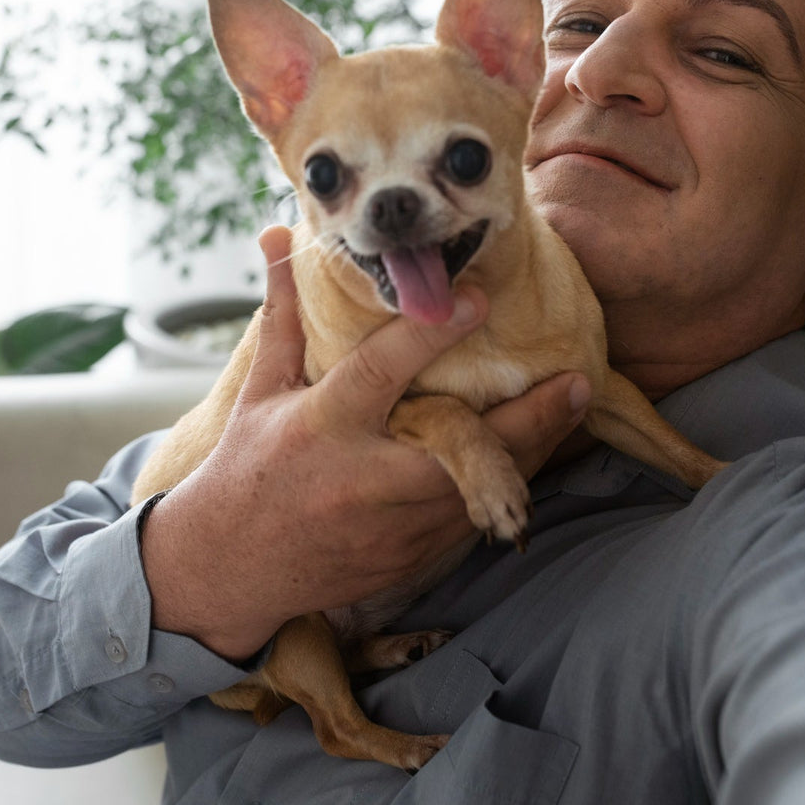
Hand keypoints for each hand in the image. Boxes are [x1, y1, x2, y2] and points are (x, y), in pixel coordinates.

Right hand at [139, 225, 590, 661]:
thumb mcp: (262, 391)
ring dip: (532, 447)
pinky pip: (471, 518)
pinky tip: (535, 451)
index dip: (431, 335)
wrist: (231, 570)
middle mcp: (364, 477)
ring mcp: (393, 525)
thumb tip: (276, 234)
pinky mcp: (411, 558)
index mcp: (323, 425)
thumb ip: (285, 315)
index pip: (382, 371)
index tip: (478, 300)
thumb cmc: (246, 469)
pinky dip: (505, 484)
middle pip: (460, 444)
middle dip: (526, 415)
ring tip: (571, 404)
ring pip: (481, 486)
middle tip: (574, 378)